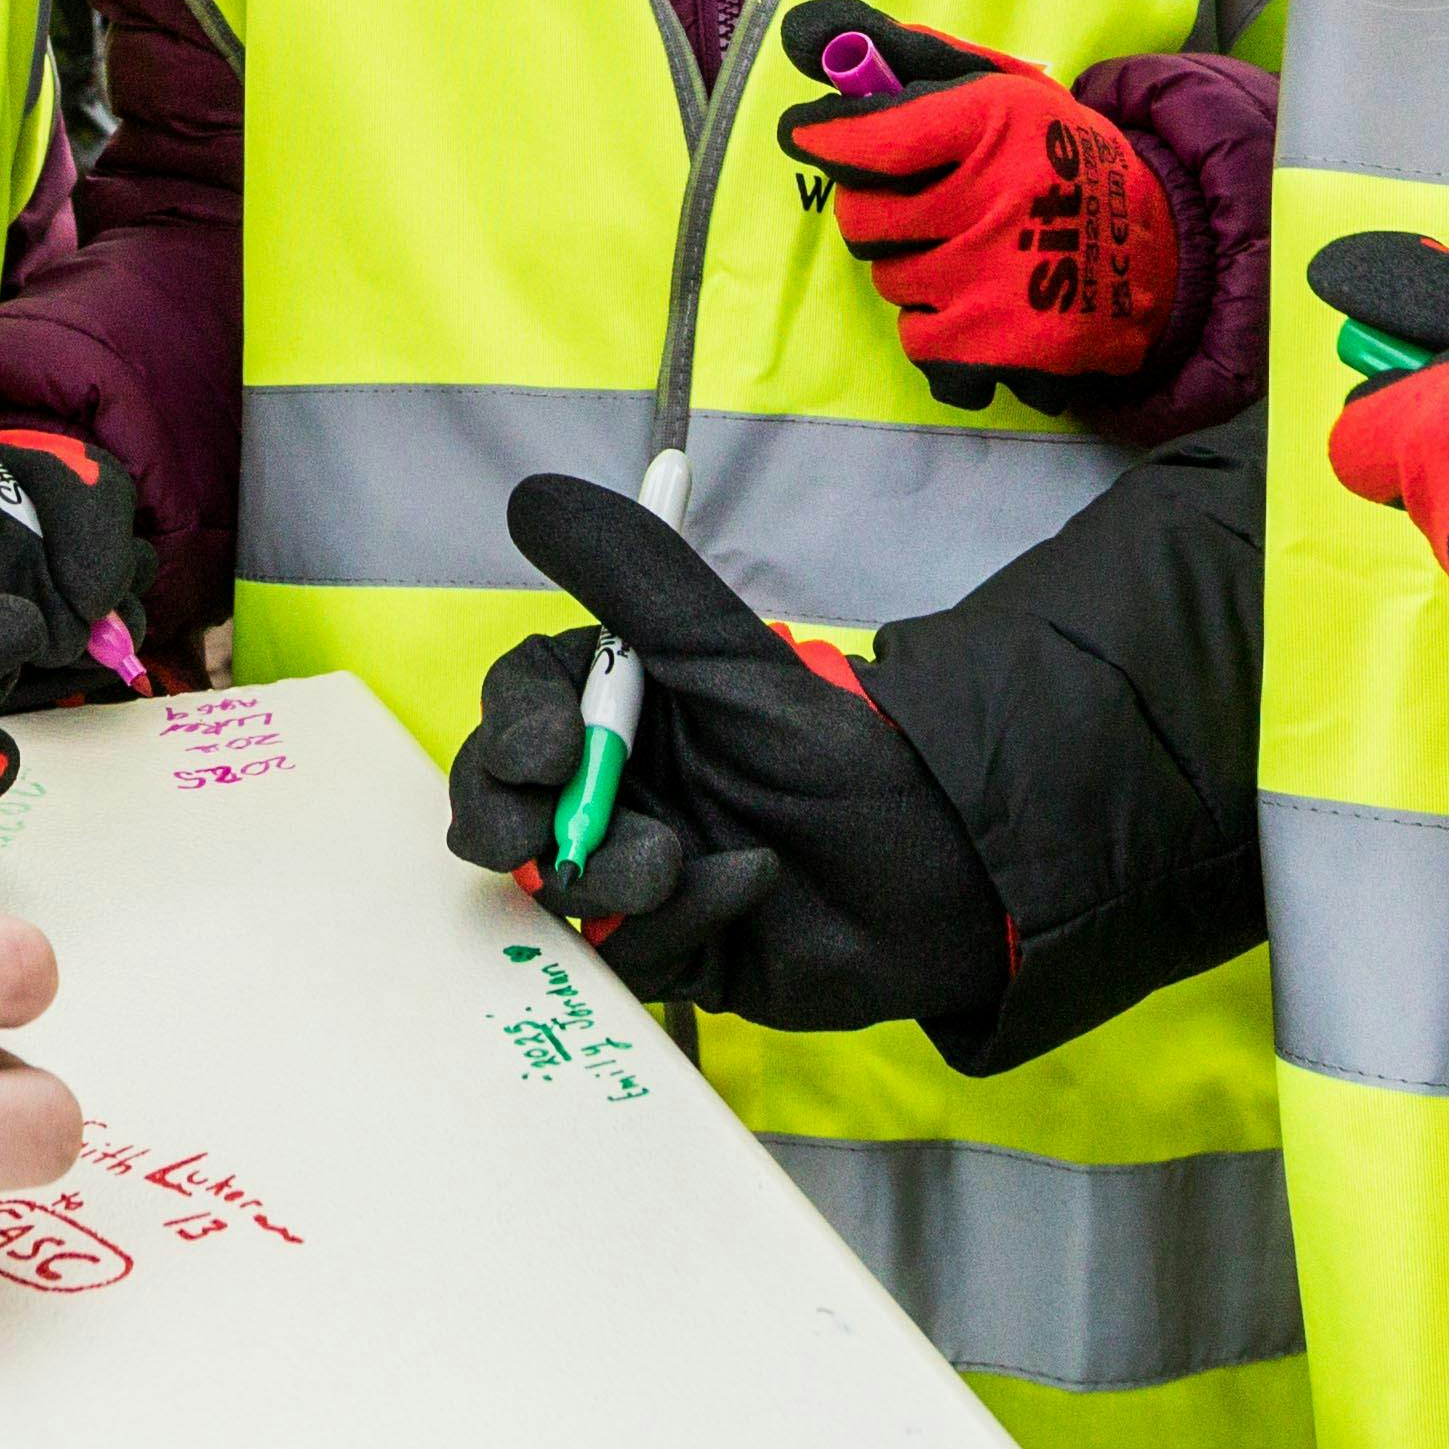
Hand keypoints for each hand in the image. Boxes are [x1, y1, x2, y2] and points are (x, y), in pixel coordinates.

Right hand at [440, 474, 1005, 1034]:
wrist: (945, 864)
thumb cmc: (843, 750)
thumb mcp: (731, 659)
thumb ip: (636, 580)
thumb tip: (536, 497)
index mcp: (623, 707)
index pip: (522, 706)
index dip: (513, 725)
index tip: (547, 751)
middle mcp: (618, 787)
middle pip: (503, 804)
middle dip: (509, 821)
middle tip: (540, 839)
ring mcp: (637, 872)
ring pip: (557, 887)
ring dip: (605, 873)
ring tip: (672, 863)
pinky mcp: (672, 949)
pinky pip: (628, 951)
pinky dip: (679, 919)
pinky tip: (747, 886)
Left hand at [773, 0, 1178, 396]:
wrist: (1163, 250)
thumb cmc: (1061, 158)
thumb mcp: (1006, 87)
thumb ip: (913, 57)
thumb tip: (809, 35)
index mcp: (997, 121)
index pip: (874, 137)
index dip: (830, 138)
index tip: (808, 135)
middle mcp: (996, 198)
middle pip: (863, 219)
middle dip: (881, 214)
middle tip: (926, 208)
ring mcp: (999, 280)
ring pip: (890, 282)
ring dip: (917, 272)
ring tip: (975, 255)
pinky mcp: (1005, 348)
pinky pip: (918, 343)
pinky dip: (941, 331)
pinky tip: (984, 307)